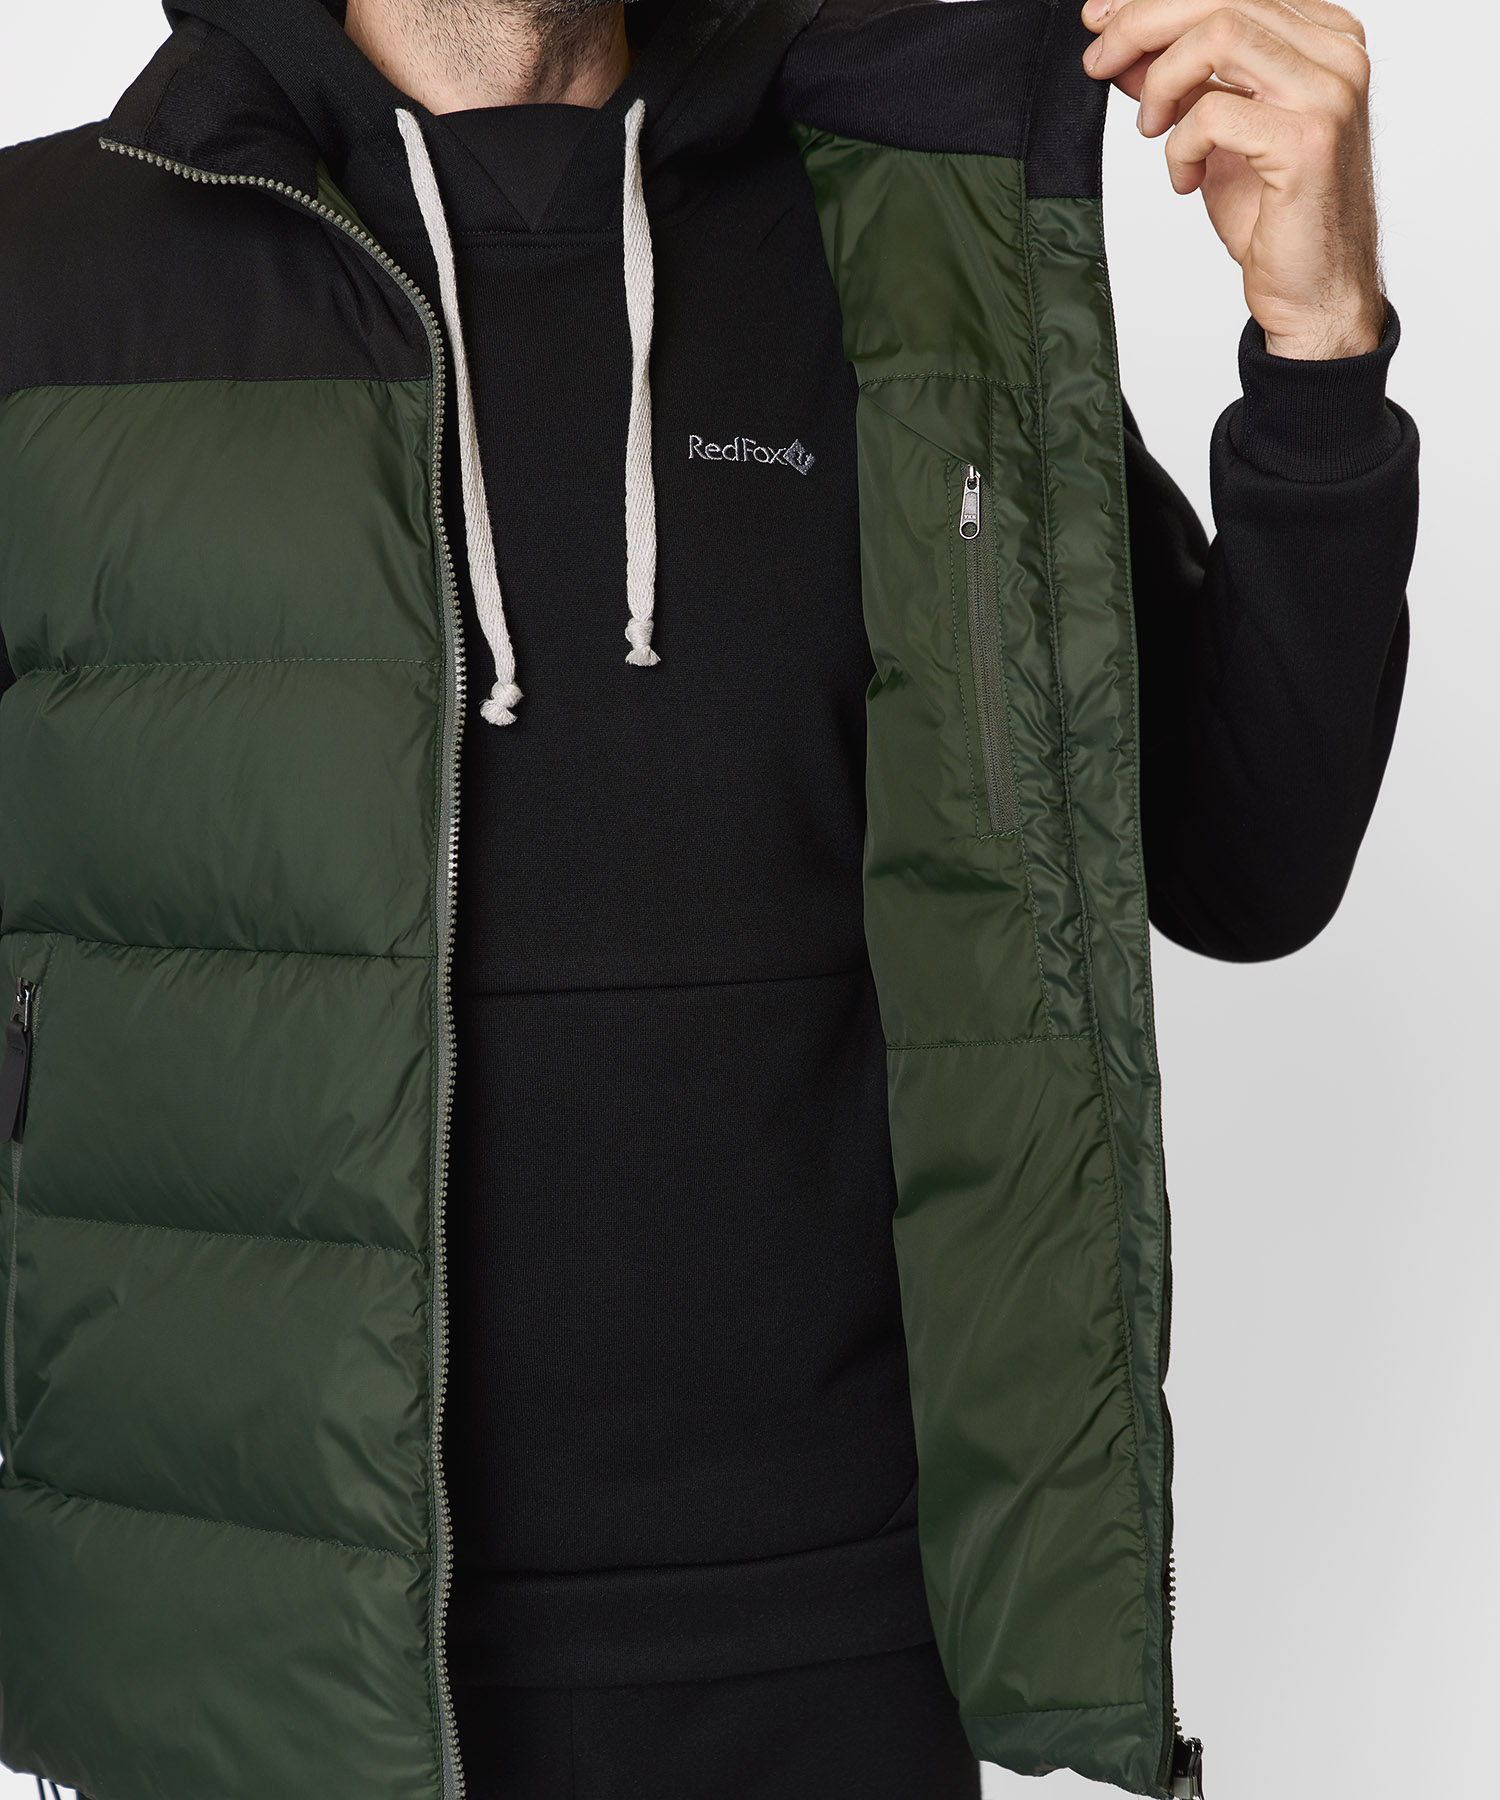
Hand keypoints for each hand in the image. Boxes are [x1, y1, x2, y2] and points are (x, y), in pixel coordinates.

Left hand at [1082, 0, 1384, 359]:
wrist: (1315, 292)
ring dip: (1162, 81)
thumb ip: (1180, 85)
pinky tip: (1184, 178)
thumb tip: (1125, 49)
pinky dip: (1180, 144)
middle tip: (1098, 61)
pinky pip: (1214, 111)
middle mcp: (1337, 54)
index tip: (1102, 20)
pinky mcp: (1308, 140)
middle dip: (1142, 22)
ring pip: (1219, 34)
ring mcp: (1329, 93)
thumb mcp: (1214, 136)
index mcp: (1325, 38)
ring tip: (1149, 128)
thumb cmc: (1274, 218)